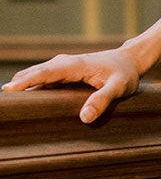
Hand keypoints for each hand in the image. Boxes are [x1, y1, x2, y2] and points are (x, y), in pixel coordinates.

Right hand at [1, 44, 143, 122]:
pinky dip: (31, 85)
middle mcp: (64, 63)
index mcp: (74, 65)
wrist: (129, 60)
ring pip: (36, 74)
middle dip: (17, 84)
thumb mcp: (119, 88)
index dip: (26, 82)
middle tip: (4, 101)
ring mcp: (63, 67)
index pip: (44, 73)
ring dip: (21, 84)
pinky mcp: (64, 72)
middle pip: (34, 73)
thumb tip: (84, 117)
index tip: (9, 90)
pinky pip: (43, 78)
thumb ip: (102, 100)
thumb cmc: (125, 74)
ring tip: (8, 100)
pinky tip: (22, 97)